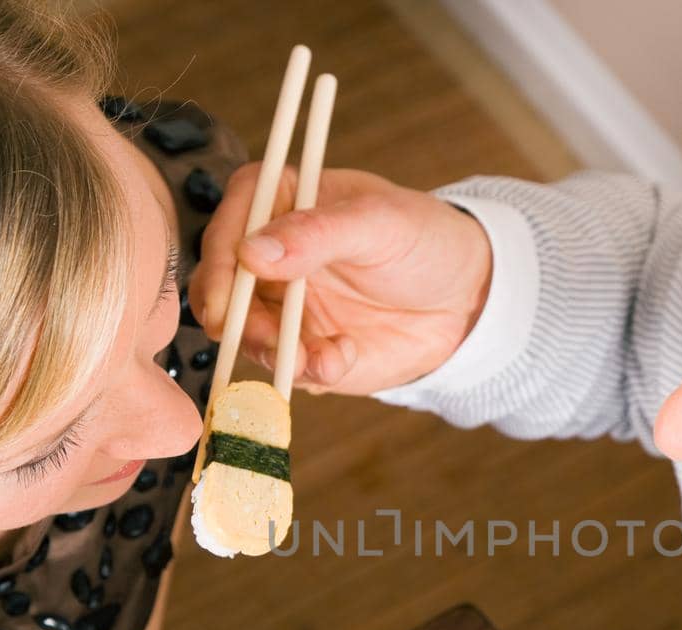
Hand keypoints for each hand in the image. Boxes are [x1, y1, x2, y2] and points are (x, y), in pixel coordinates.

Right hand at [188, 164, 492, 394]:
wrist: (465, 298)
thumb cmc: (424, 239)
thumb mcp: (379, 222)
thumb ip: (317, 233)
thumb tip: (251, 253)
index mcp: (277, 204)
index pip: (226, 228)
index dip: (216, 266)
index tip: (224, 301)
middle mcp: (267, 259)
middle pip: (220, 293)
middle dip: (238, 323)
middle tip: (270, 341)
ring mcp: (281, 309)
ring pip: (247, 338)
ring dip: (275, 354)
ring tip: (321, 358)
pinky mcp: (303, 351)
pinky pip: (288, 370)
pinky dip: (311, 372)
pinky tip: (345, 356)